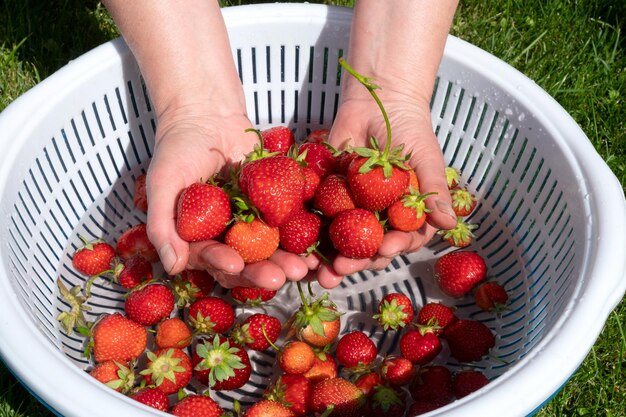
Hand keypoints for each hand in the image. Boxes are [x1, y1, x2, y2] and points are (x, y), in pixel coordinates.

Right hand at [145, 105, 310, 289]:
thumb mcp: (162, 184)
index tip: (235, 265)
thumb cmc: (178, 148)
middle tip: (281, 277)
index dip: (223, 264)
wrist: (209, 115)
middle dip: (262, 271)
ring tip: (303, 268)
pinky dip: (303, 235)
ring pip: (271, 248)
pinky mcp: (275, 206)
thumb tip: (172, 268)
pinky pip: (290, 223)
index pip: (211, 258)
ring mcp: (252, 221)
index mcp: (198, 237)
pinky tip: (315, 246)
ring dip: (286, 260)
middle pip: (246, 261)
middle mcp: (226, 235)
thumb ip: (162, 226)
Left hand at [317, 91, 457, 288]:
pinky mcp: (328, 198)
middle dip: (356, 261)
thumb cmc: (410, 129)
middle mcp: (379, 218)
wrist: (378, 101)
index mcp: (406, 215)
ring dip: (330, 257)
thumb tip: (449, 224)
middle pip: (368, 247)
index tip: (385, 249)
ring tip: (319, 270)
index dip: (394, 248)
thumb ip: (434, 192)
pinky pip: (318, 218)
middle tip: (342, 269)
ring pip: (341, 240)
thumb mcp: (426, 159)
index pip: (403, 240)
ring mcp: (352, 210)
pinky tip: (299, 245)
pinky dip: (309, 232)